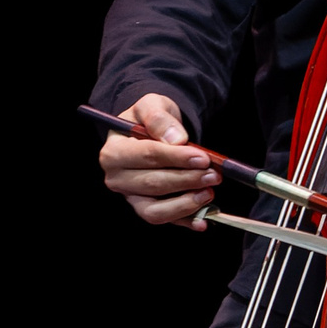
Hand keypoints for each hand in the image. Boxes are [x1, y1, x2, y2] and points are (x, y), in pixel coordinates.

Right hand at [99, 93, 221, 229]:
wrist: (150, 131)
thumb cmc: (149, 120)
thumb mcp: (152, 105)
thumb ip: (160, 118)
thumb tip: (177, 140)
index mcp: (113, 152)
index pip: (147, 156)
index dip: (176, 158)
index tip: (202, 158)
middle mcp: (117, 179)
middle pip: (153, 184)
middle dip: (186, 180)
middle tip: (213, 174)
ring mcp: (130, 197)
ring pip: (155, 211)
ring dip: (185, 204)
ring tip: (209, 192)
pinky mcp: (145, 209)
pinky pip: (165, 221)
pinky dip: (185, 222)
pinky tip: (203, 220)